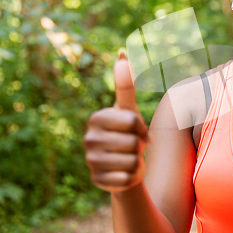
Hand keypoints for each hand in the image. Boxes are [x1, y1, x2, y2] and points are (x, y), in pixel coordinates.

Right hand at [84, 52, 151, 192]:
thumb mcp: (128, 110)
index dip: (142, 128)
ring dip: (138, 161)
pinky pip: (129, 178)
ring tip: (128, 158)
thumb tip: (122, 51)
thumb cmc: (128, 134)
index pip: (133, 120)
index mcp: (97, 118)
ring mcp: (91, 161)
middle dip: (140, 145)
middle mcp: (89, 139)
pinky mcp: (97, 180)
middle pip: (135, 142)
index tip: (138, 131)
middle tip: (132, 146)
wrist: (124, 166)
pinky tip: (123, 173)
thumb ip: (126, 85)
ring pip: (134, 160)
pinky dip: (133, 176)